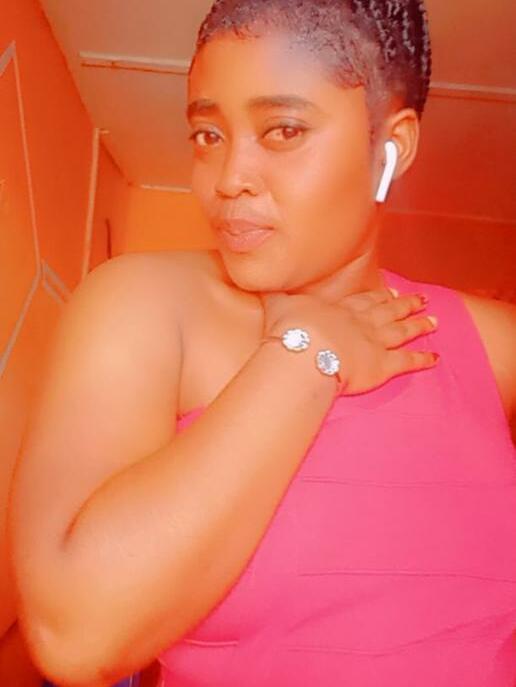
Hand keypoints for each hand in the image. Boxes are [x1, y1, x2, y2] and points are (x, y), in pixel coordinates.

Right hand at [260, 287, 437, 394]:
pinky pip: (407, 362)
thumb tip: (257, 278)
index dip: (379, 296)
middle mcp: (362, 321)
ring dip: (419, 326)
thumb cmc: (291, 329)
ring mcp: (375, 342)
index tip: (390, 292)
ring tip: (434, 321)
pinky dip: (423, 359)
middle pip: (389, 311)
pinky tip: (436, 357)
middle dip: (406, 305)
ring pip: (403, 331)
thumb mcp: (278, 304)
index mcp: (340, 308)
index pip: (365, 300)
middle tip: (422, 300)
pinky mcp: (382, 365)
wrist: (304, 352)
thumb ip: (273, 293)